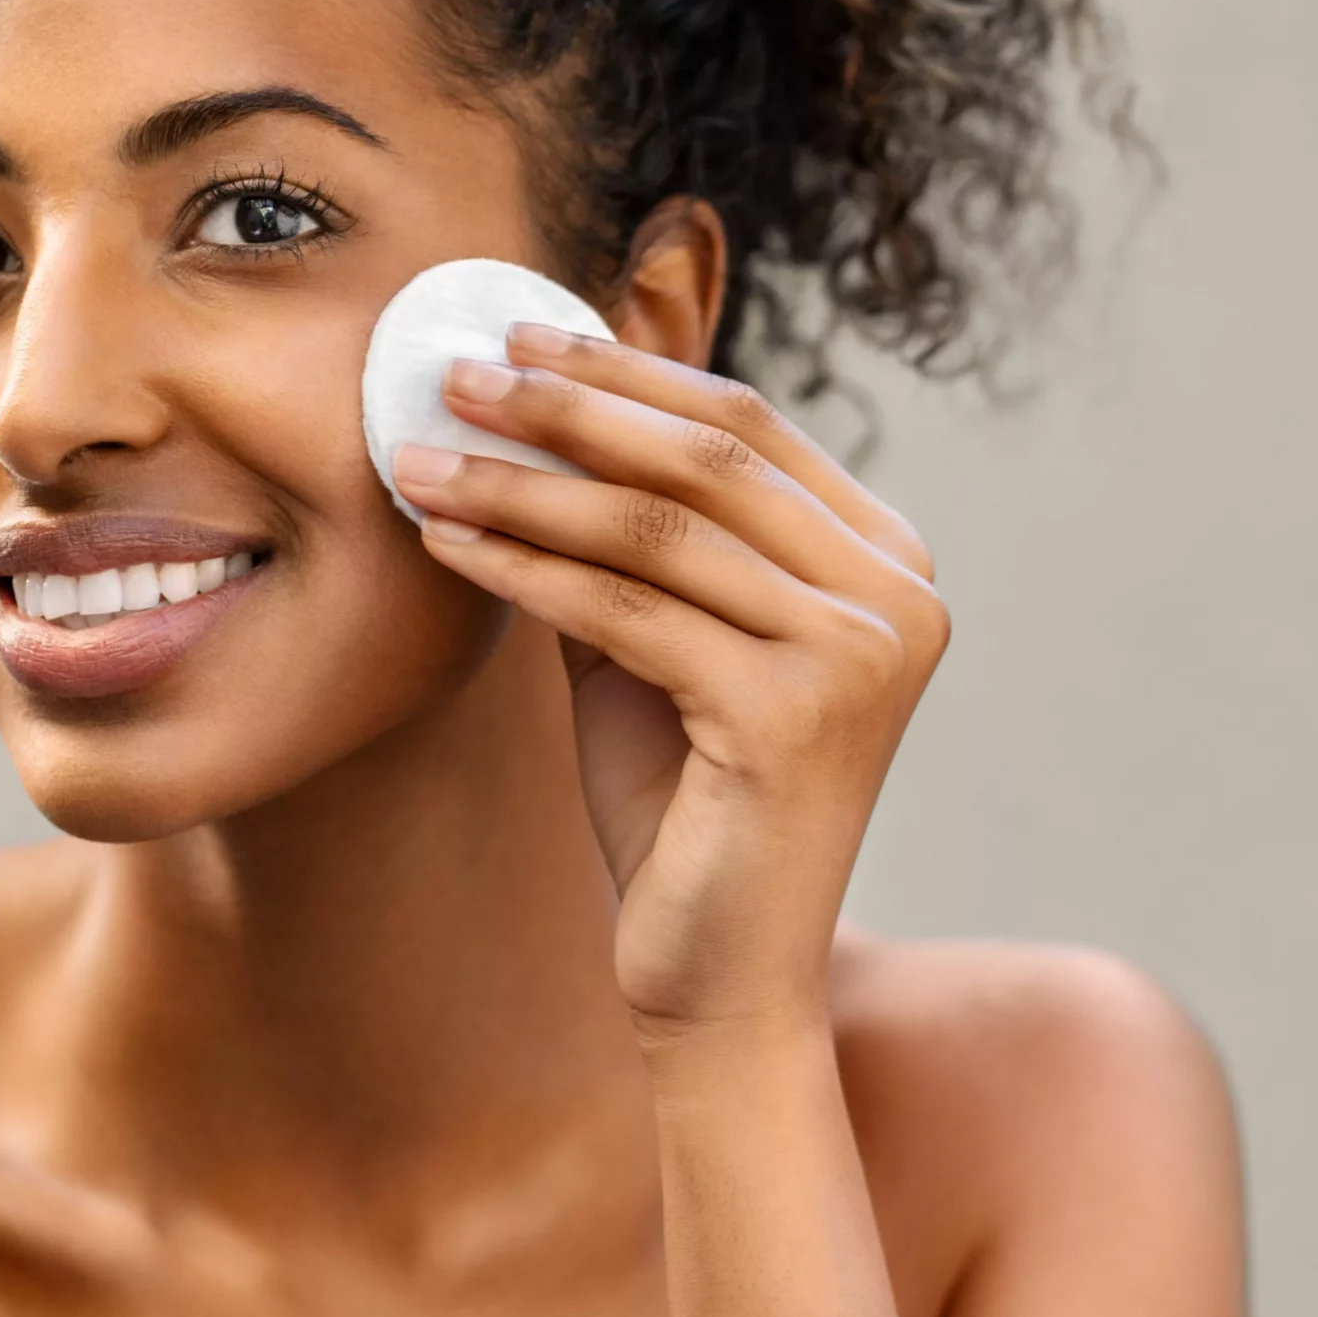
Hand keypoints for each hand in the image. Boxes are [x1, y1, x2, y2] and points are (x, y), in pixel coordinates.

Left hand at [390, 325, 948, 1032]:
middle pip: (708, 456)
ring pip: (657, 528)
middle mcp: (899, 596)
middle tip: (454, 372)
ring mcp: (861, 655)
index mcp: (887, 561)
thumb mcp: (658, 639)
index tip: (515, 337)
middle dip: (567, 405)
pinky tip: (445, 543)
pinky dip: (523, 567)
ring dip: (521, 483)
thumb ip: (629, 533)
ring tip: (418, 459)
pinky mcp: (795, 716)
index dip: (625, 371)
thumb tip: (525, 401)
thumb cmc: (683, 806)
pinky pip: (627, 610)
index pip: (746, 426)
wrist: (718, 979)